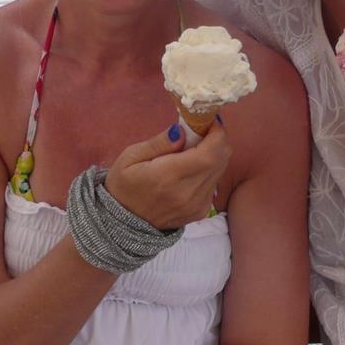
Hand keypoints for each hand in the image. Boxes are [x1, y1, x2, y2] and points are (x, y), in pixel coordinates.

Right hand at [105, 119, 232, 229]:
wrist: (123, 223)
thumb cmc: (124, 184)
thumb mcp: (131, 156)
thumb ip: (160, 143)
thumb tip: (182, 130)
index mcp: (168, 176)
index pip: (210, 152)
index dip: (217, 133)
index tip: (208, 122)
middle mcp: (188, 192)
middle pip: (221, 159)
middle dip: (217, 140)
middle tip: (200, 132)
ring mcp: (196, 205)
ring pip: (220, 170)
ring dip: (214, 155)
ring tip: (193, 150)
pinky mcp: (200, 212)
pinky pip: (214, 183)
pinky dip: (209, 171)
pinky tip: (190, 170)